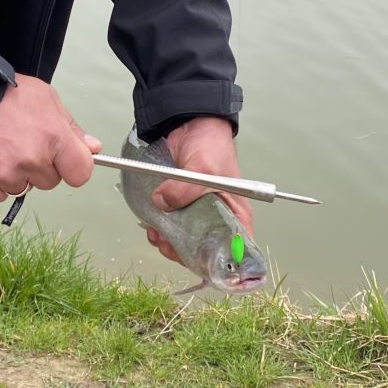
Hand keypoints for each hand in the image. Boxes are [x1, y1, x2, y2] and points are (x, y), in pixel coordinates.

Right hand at [0, 74, 100, 202]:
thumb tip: (92, 148)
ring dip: (17, 175)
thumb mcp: (45, 98)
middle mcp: (33, 161)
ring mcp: (8, 176)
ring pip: (24, 188)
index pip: (81, 173)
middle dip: (41, 167)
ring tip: (2, 147)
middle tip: (23, 143)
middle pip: (50, 182)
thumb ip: (71, 127)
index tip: (65, 161)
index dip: (74, 166)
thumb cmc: (4, 95)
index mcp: (54, 138)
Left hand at [145, 115, 254, 263]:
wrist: (190, 125)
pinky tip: (151, 225)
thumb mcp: (203, 167)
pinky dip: (160, 230)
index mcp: (236, 215)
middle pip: (205, 251)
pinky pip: (170, 227)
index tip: (198, 263)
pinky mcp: (179, 208)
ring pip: (185, 241)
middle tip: (167, 244)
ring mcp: (198, 215)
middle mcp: (219, 219)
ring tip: (156, 233)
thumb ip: (185, 188)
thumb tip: (162, 204)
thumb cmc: (211, 145)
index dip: (221, 262)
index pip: (236, 251)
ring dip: (168, 242)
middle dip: (184, 253)